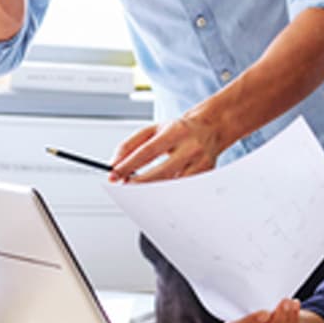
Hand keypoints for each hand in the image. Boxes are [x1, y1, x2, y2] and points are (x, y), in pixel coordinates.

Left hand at [109, 102, 229, 181]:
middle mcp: (190, 146)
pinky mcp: (206, 173)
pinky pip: (184, 190)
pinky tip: (161, 192)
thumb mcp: (153, 130)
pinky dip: (169, 193)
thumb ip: (130, 144)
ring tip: (142, 192)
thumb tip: (115, 163)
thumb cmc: (178, 131)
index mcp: (175, 131)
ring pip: (174, 185)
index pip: (147, 151)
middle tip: (125, 188)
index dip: (128, 165)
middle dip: (139, 184)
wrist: (210, 129)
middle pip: (161, 172)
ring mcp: (201, 161)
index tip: (114, 176)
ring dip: (154, 192)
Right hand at [222, 299, 300, 322]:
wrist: (262, 320)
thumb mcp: (243, 301)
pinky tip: (295, 309)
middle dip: (276, 320)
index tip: (265, 312)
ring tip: (291, 303)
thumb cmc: (249, 306)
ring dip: (287, 320)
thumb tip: (247, 277)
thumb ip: (245, 298)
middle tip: (285, 302)